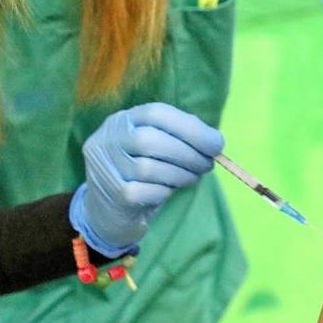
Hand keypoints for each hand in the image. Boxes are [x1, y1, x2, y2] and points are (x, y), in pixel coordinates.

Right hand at [70, 103, 224, 256]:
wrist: (108, 209)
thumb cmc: (140, 171)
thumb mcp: (153, 146)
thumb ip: (178, 137)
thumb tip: (213, 141)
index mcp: (122, 120)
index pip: (155, 113)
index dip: (190, 128)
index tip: (216, 144)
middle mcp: (108, 139)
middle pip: (151, 140)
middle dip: (188, 153)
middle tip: (207, 165)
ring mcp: (106, 167)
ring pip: (149, 168)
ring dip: (181, 174)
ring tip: (192, 178)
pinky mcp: (114, 194)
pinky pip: (147, 192)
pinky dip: (165, 192)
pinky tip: (168, 191)